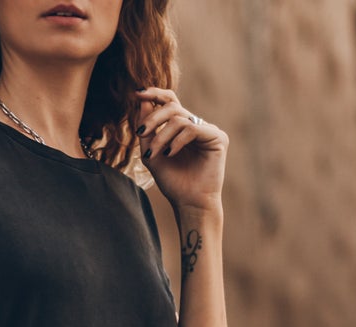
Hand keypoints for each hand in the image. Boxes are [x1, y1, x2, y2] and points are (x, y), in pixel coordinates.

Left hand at [133, 87, 226, 213]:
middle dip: (153, 118)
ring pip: (179, 119)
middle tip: (141, 133)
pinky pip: (192, 129)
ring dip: (161, 136)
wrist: (189, 204)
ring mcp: (208, 130)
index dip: (155, 94)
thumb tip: (142, 100)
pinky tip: (170, 154)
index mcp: (182, 128)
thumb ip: (147, 130)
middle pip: (172, 106)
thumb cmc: (173, 183)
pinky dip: (177, 140)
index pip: (170, 102)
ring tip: (154, 154)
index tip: (137, 93)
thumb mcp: (151, 155)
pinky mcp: (218, 137)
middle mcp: (196, 125)